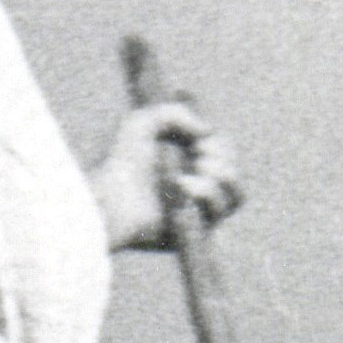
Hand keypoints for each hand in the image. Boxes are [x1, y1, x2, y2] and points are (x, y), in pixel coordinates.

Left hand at [100, 100, 241, 251]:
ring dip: (221, 175)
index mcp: (186, 165)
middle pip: (231, 171)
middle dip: (220, 156)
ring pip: (235, 194)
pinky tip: (183, 185)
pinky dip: (207, 194)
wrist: (108, 196)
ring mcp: (196, 212)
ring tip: (194, 169)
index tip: (197, 140)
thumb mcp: (144, 122)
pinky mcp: (195, 230)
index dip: (217, 144)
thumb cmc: (120, 161)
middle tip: (197, 154)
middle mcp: (194, 189)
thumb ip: (177, 113)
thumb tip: (207, 131)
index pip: (222, 154)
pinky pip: (221, 211)